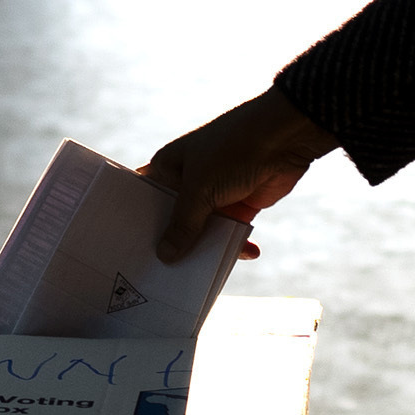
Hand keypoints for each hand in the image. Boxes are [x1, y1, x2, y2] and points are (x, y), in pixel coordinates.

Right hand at [151, 89, 335, 261]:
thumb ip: (182, 224)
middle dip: (172, 245)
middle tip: (161, 276)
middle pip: (174, 221)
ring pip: (203, 231)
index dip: (138, 224)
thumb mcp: (200, 189)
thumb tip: (164, 256)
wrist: (284, 137)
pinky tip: (240, 257)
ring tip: (197, 278)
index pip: (145, 199)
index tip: (130, 253)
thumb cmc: (232, 149)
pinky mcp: (240, 205)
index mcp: (168, 168)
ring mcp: (214, 195)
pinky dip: (235, 245)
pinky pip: (230, 233)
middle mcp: (188, 182)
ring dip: (205, 250)